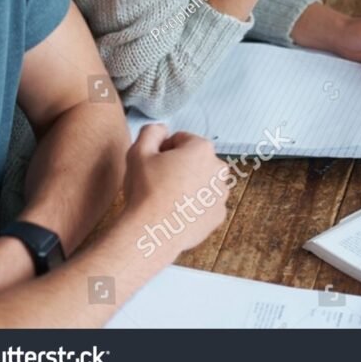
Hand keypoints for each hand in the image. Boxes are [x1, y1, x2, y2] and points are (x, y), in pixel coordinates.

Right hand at [123, 125, 227, 251]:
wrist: (153, 231)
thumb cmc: (146, 191)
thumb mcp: (139, 151)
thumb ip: (151, 132)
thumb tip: (161, 130)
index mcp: (202, 149)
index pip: (181, 140)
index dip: (163, 150)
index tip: (154, 164)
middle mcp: (219, 169)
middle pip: (195, 161)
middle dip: (179, 167)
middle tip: (158, 182)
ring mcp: (221, 194)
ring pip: (201, 183)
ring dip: (188, 186)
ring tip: (166, 199)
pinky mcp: (218, 215)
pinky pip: (205, 205)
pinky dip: (193, 207)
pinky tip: (176, 213)